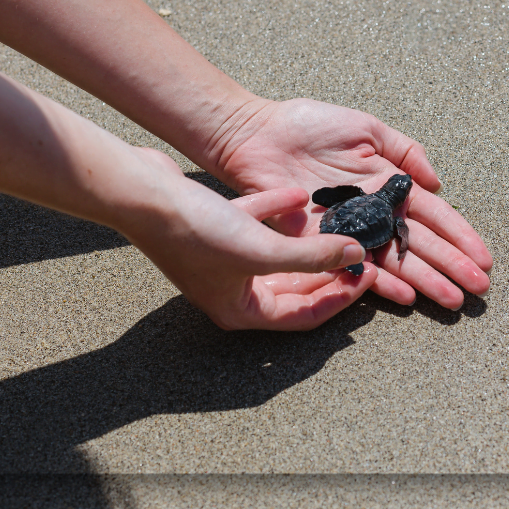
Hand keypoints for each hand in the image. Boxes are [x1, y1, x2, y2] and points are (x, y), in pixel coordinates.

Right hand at [122, 148, 377, 330]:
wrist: (139, 192)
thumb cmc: (196, 231)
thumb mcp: (263, 250)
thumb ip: (314, 256)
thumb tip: (356, 256)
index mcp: (241, 311)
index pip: (305, 316)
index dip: (342, 297)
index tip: (369, 274)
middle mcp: (231, 291)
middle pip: (295, 289)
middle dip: (329, 271)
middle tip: (362, 253)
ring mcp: (221, 260)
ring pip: (276, 255)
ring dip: (304, 241)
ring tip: (337, 226)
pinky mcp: (213, 228)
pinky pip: (254, 225)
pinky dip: (275, 213)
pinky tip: (296, 196)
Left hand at [214, 98, 492, 308]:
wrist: (258, 136)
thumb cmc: (308, 125)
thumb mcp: (366, 127)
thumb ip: (405, 150)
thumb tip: (437, 183)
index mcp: (389, 187)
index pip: (434, 216)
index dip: (460, 236)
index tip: (483, 258)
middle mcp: (375, 214)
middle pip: (421, 245)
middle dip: (452, 267)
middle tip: (479, 290)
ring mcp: (351, 231)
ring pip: (396, 262)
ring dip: (426, 282)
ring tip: (453, 301)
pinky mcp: (324, 243)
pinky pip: (357, 268)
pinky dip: (382, 284)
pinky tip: (407, 298)